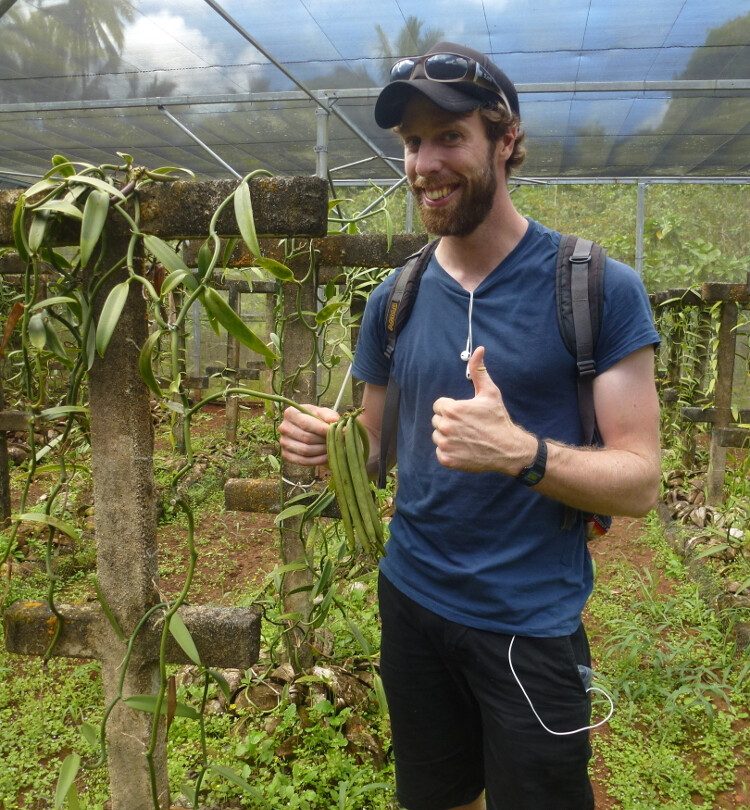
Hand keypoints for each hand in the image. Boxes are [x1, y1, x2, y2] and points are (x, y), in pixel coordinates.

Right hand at [279, 404, 338, 466]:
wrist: (309, 429)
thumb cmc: (316, 419)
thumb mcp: (323, 413)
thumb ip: (329, 415)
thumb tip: (334, 421)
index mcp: (290, 413)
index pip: (306, 423)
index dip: (322, 429)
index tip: (337, 432)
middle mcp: (283, 427)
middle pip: (306, 438)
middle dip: (323, 441)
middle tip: (336, 441)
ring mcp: (283, 442)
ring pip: (305, 450)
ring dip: (321, 451)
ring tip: (332, 448)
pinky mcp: (285, 454)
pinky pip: (302, 461)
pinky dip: (317, 461)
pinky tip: (327, 457)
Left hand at [431, 347, 535, 474]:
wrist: (508, 449)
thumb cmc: (498, 420)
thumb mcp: (490, 393)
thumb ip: (479, 371)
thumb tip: (479, 350)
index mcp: (451, 409)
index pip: (439, 406)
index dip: (452, 408)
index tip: (465, 414)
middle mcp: (445, 427)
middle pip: (437, 420)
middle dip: (449, 422)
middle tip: (468, 426)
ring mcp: (445, 444)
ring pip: (438, 436)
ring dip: (448, 436)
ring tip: (467, 437)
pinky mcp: (447, 459)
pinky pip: (440, 452)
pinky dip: (450, 452)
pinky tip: (464, 449)